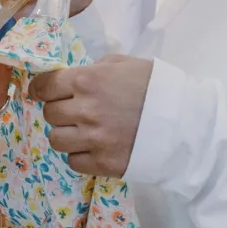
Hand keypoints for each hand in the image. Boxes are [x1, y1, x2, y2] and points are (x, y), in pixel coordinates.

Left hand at [25, 55, 153, 176]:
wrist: (186, 122)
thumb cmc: (156, 86)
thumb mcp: (123, 64)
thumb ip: (94, 69)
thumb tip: (72, 78)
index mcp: (87, 81)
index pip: (44, 86)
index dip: (40, 89)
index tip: (41, 93)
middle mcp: (84, 110)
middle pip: (50, 114)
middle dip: (58, 111)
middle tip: (72, 111)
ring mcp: (93, 139)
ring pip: (56, 140)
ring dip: (66, 134)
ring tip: (82, 132)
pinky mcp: (102, 164)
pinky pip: (73, 162)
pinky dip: (79, 155)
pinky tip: (93, 148)